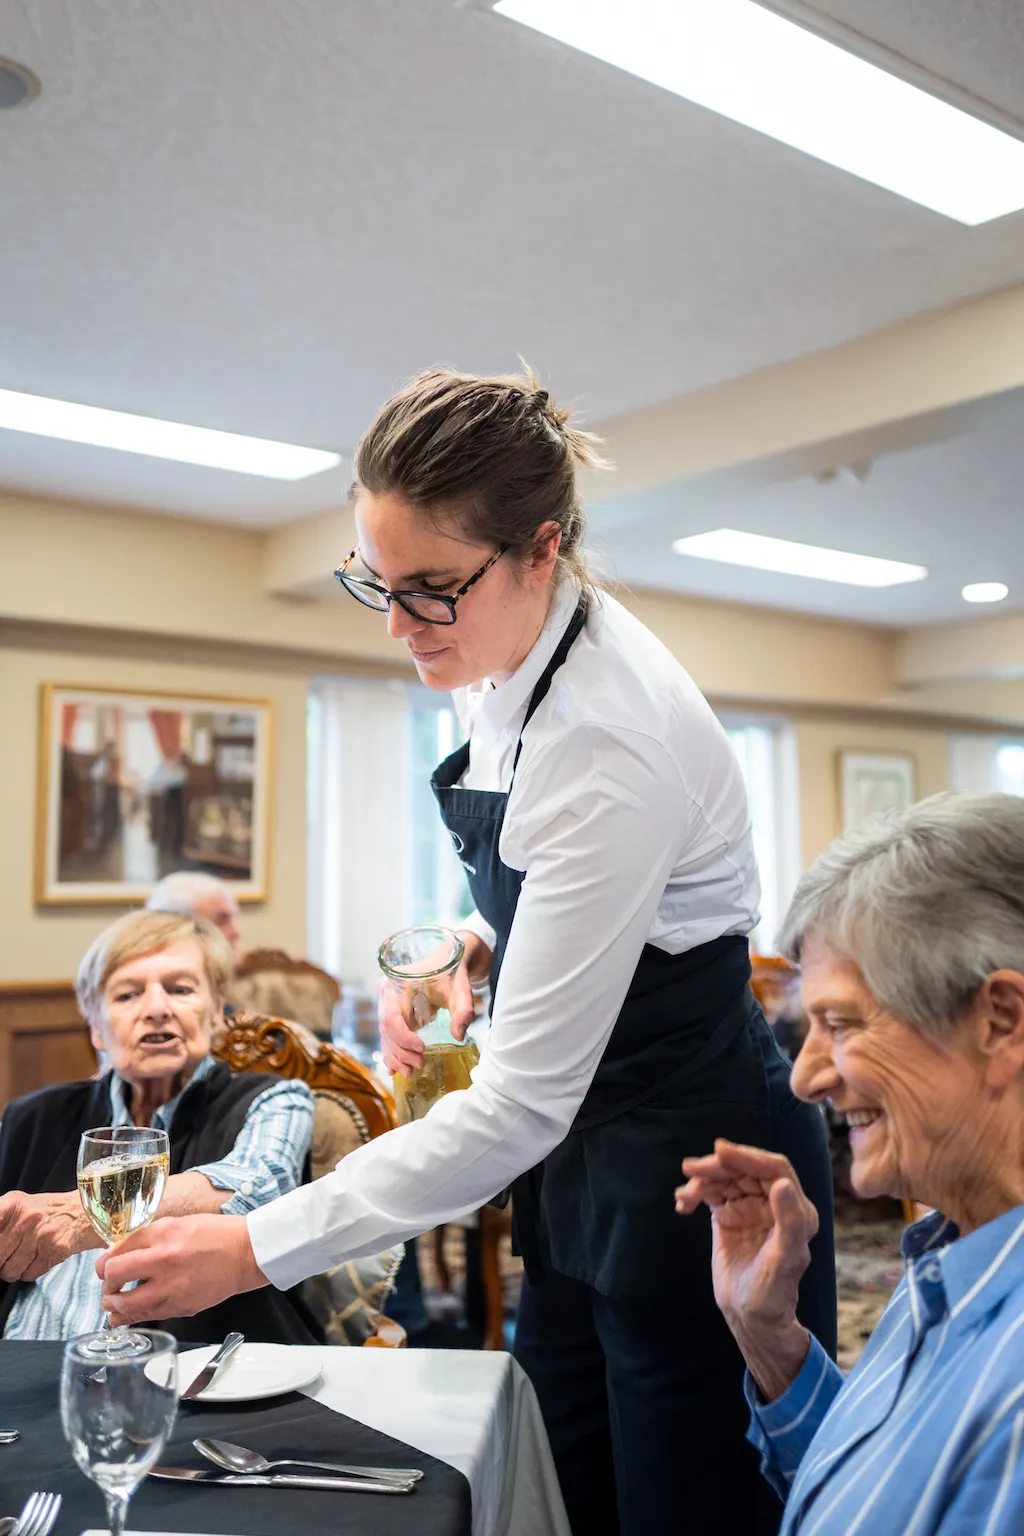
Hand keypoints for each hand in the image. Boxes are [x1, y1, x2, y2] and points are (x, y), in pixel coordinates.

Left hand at [0, 1190, 100, 1280]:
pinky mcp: (54, 1251)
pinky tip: (38, 1258)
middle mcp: (27, 1218)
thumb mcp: (23, 1206)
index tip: (2, 1244)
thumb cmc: (53, 1212)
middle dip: (2, 1259)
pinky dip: (30, 1272)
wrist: (86, 1214)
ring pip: (10, 1270)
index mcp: (15, 1203)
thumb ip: (2, 1221)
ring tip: (27, 1255)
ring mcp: (41, 1235)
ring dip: (15, 1269)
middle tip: (11, 1252)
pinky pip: (27, 1275)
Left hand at [96, 1213, 267, 1322]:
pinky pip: (146, 1316)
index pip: (117, 1249)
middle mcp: (164, 1259)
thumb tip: (122, 1252)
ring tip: (112, 1302)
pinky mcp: (180, 1306)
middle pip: (115, 1274)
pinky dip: (131, 1317)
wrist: (246, 1253)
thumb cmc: (216, 1235)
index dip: (104, 1261)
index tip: (103, 1266)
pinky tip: (126, 1314)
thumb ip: (150, 1237)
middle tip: (108, 1284)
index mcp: (163, 1233)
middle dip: (106, 1282)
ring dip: (113, 1304)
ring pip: (126, 1303)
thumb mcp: (179, 1224)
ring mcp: (172, 1286)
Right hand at [378, 929, 489, 1077]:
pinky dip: (392, 1051)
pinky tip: (394, 1069)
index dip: (403, 1038)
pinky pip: (388, 1034)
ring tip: (410, 1072)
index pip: (391, 1017)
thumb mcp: (461, 990)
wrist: (449, 961)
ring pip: (385, 1034)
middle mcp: (387, 992)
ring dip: (396, 1056)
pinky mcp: (392, 1011)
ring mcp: (386, 1002)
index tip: (422, 1049)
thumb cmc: (453, 974)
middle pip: (386, 1029)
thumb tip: (458, 1035)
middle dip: (401, 1052)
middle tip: (420, 1065)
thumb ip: (463, 1010)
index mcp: (398, 983)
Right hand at [676, 1139, 816, 1399]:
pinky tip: (683, 1204)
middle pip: (744, 1170)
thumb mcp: (785, 1259)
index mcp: (795, 1209)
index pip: (773, 1169)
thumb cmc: (773, 1292)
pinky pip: (711, 1193)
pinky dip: (695, 1193)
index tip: (720, 1151)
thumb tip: (781, 1184)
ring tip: (685, 1194)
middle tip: (691, 1168)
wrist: (749, 1316)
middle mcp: (773, 1203)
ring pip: (725, 1178)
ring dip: (703, 1179)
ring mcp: (749, 1207)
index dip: (748, 1156)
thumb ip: (789, 1222)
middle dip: (719, 1166)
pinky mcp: (729, 1215)